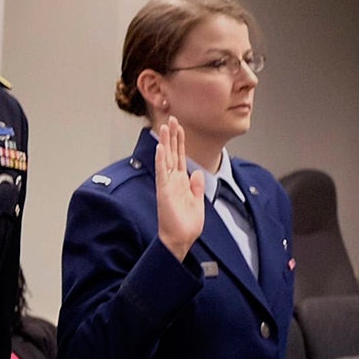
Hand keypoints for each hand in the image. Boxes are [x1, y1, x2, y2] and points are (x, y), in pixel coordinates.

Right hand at [153, 117, 206, 260]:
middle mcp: (173, 181)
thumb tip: (197, 172)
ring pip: (166, 159)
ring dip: (165, 143)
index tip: (179, 127)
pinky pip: (162, 173)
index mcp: (182, 182)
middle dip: (172, 136)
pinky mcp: (164, 192)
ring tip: (164, 127)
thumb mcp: (197, 201)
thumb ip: (196, 186)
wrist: (181, 239)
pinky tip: (161, 148)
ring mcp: (167, 185)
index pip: (181, 157)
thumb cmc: (187, 224)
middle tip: (171, 119)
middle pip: (173, 153)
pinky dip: (161, 161)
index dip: (180, 141)